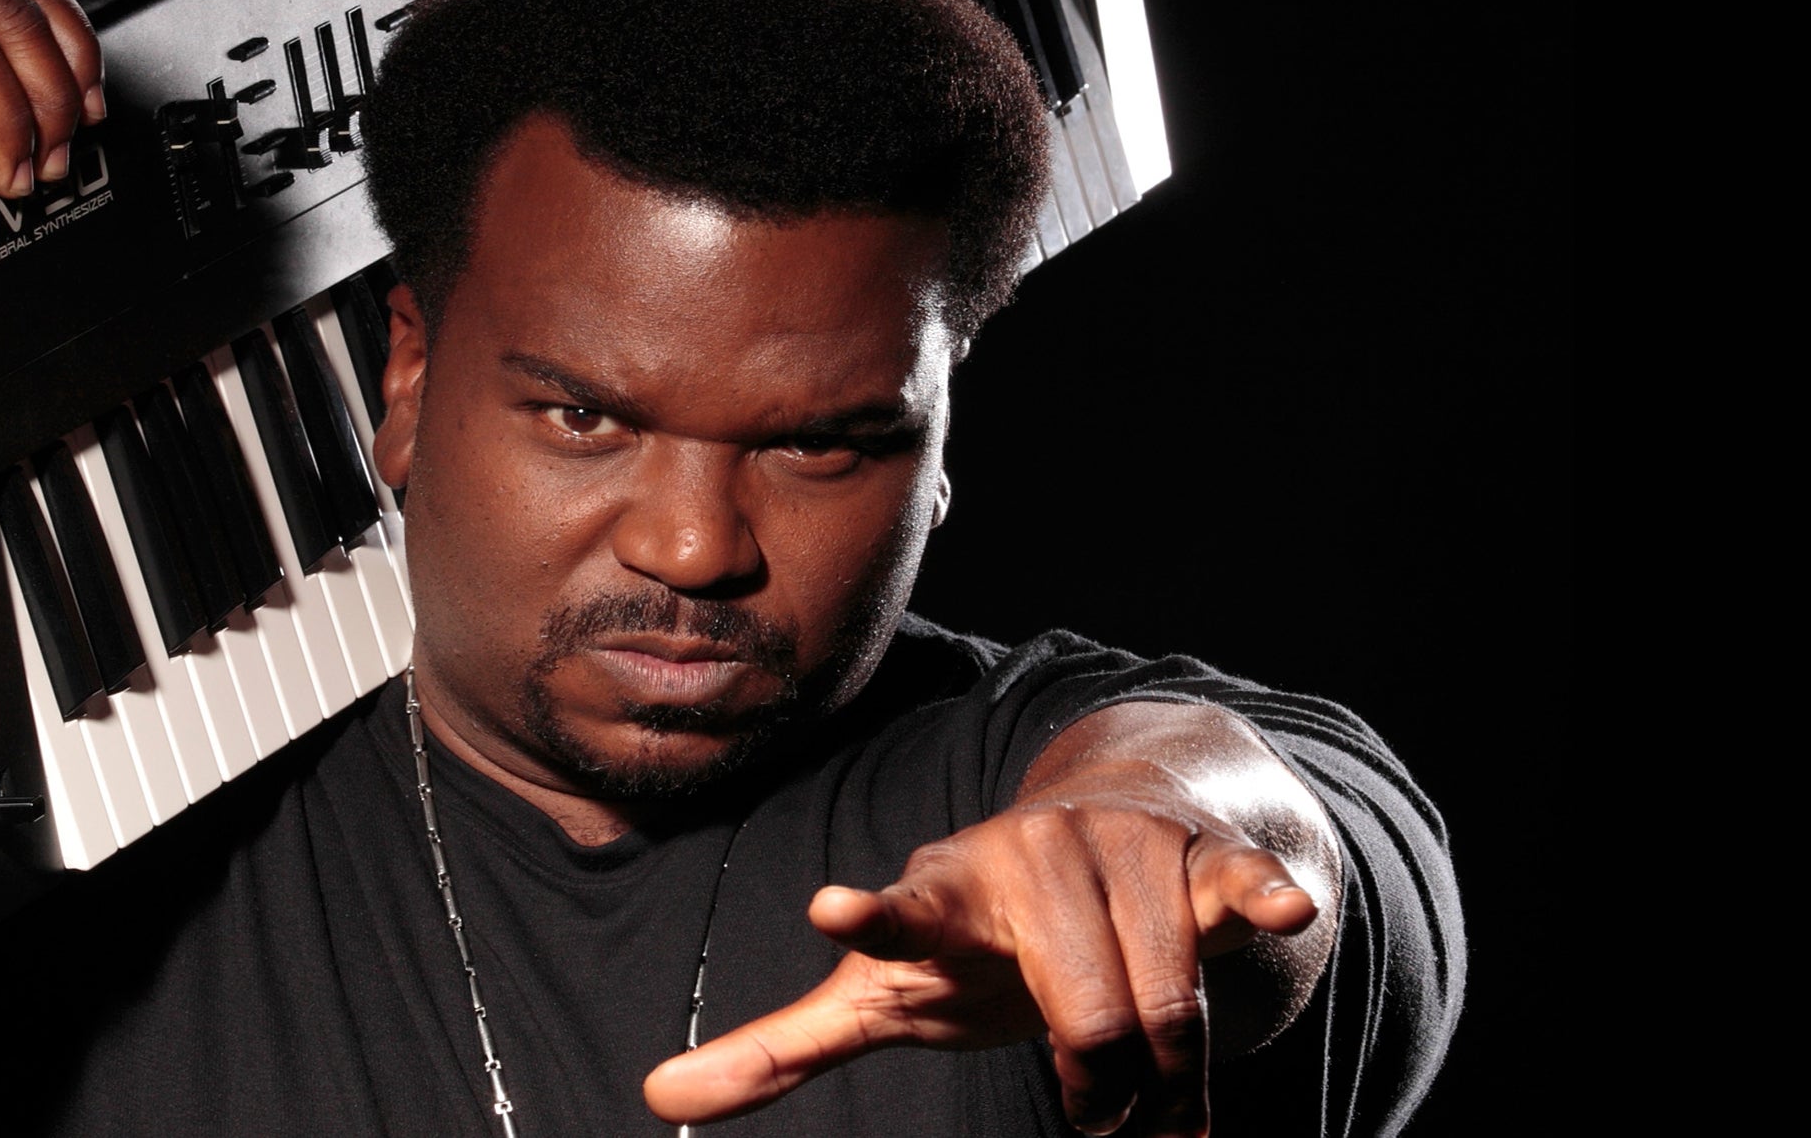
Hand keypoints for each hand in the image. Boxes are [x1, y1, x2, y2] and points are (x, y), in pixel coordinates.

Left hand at [644, 703, 1335, 1136]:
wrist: (1099, 828)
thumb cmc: (974, 934)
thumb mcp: (882, 993)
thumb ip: (783, 1048)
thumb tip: (653, 1099)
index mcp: (939, 895)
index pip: (900, 913)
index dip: (869, 917)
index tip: (832, 908)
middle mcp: (1025, 859)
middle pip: (1078, 1014)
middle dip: (1097, 1084)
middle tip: (1091, 1104)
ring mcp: (1112, 849)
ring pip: (1161, 1003)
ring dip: (1168, 1077)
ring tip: (1149, 1080)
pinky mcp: (1198, 852)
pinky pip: (1233, 887)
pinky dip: (1258, 899)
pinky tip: (1280, 906)